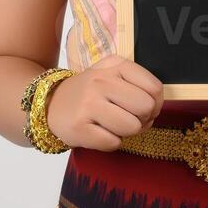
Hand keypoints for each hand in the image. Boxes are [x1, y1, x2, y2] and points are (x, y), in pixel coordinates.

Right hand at [46, 53, 163, 151]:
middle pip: (146, 107)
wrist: (51, 104)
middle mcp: (101, 80)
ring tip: (113, 126)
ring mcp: (88, 104)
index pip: (154, 88)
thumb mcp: (113, 75)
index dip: (156, 104)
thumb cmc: (91, 93)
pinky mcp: (79, 128)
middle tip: (129, 118)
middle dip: (143, 119)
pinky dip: (111, 142)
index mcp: (115, 64)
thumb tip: (156, 108)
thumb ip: (138, 85)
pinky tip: (99, 132)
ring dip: (127, 132)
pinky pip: (114, 143)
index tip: (143, 108)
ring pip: (132, 127)